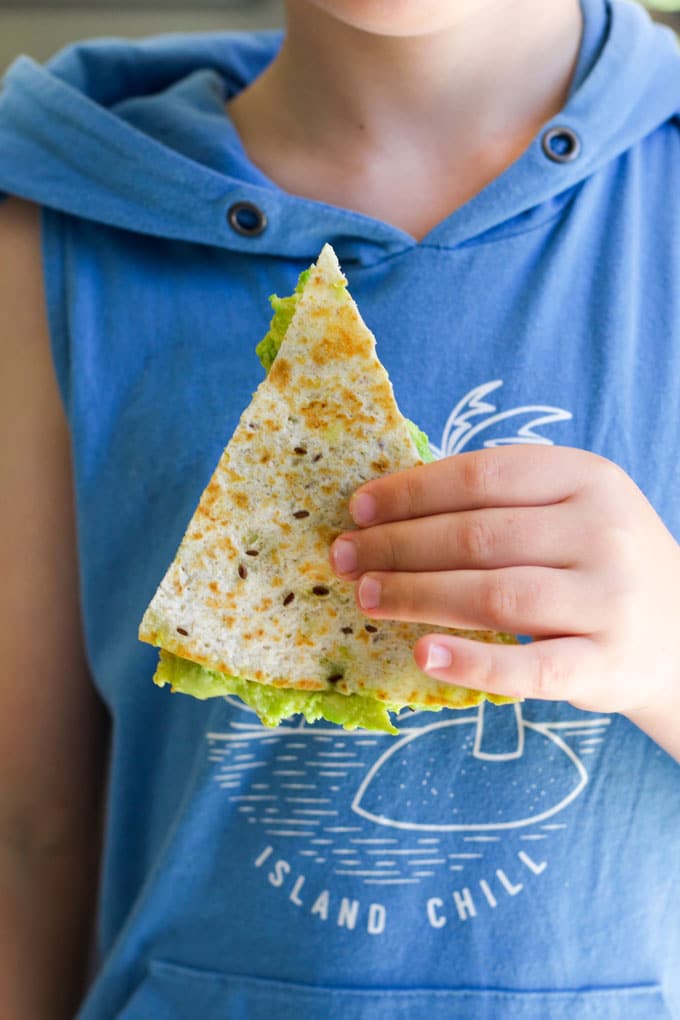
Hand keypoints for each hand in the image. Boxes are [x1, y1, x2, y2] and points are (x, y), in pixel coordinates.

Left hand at [330, 446, 679, 724]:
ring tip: (367, 598)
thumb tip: (389, 507)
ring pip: (494, 594)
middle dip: (397, 547)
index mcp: (587, 477)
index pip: (481, 475)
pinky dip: (473, 664)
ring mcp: (610, 599)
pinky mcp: (607, 663)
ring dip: (417, 596)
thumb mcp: (571, 509)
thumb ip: (501, 501)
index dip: (410, 492)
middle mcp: (602, 531)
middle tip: (344, 559)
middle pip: (477, 535)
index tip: (357, 509)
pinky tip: (424, 654)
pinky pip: (532, 668)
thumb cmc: (598, 562)